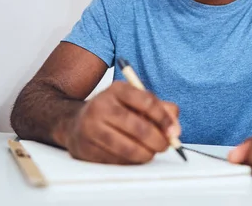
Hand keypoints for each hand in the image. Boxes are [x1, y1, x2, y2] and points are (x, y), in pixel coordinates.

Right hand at [61, 81, 179, 163]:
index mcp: (117, 89)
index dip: (164, 118)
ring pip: (128, 148)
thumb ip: (161, 109)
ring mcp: (90, 127)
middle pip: (139, 127)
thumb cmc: (114, 111)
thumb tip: (175, 129)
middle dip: (158, 141)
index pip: (147, 102)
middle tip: (165, 145)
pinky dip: (130, 161)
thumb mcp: (136, 101)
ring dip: (146, 154)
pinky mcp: (86, 148)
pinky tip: (132, 156)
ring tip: (151, 152)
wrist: (76, 121)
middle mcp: (101, 106)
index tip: (174, 130)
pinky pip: (116, 160)